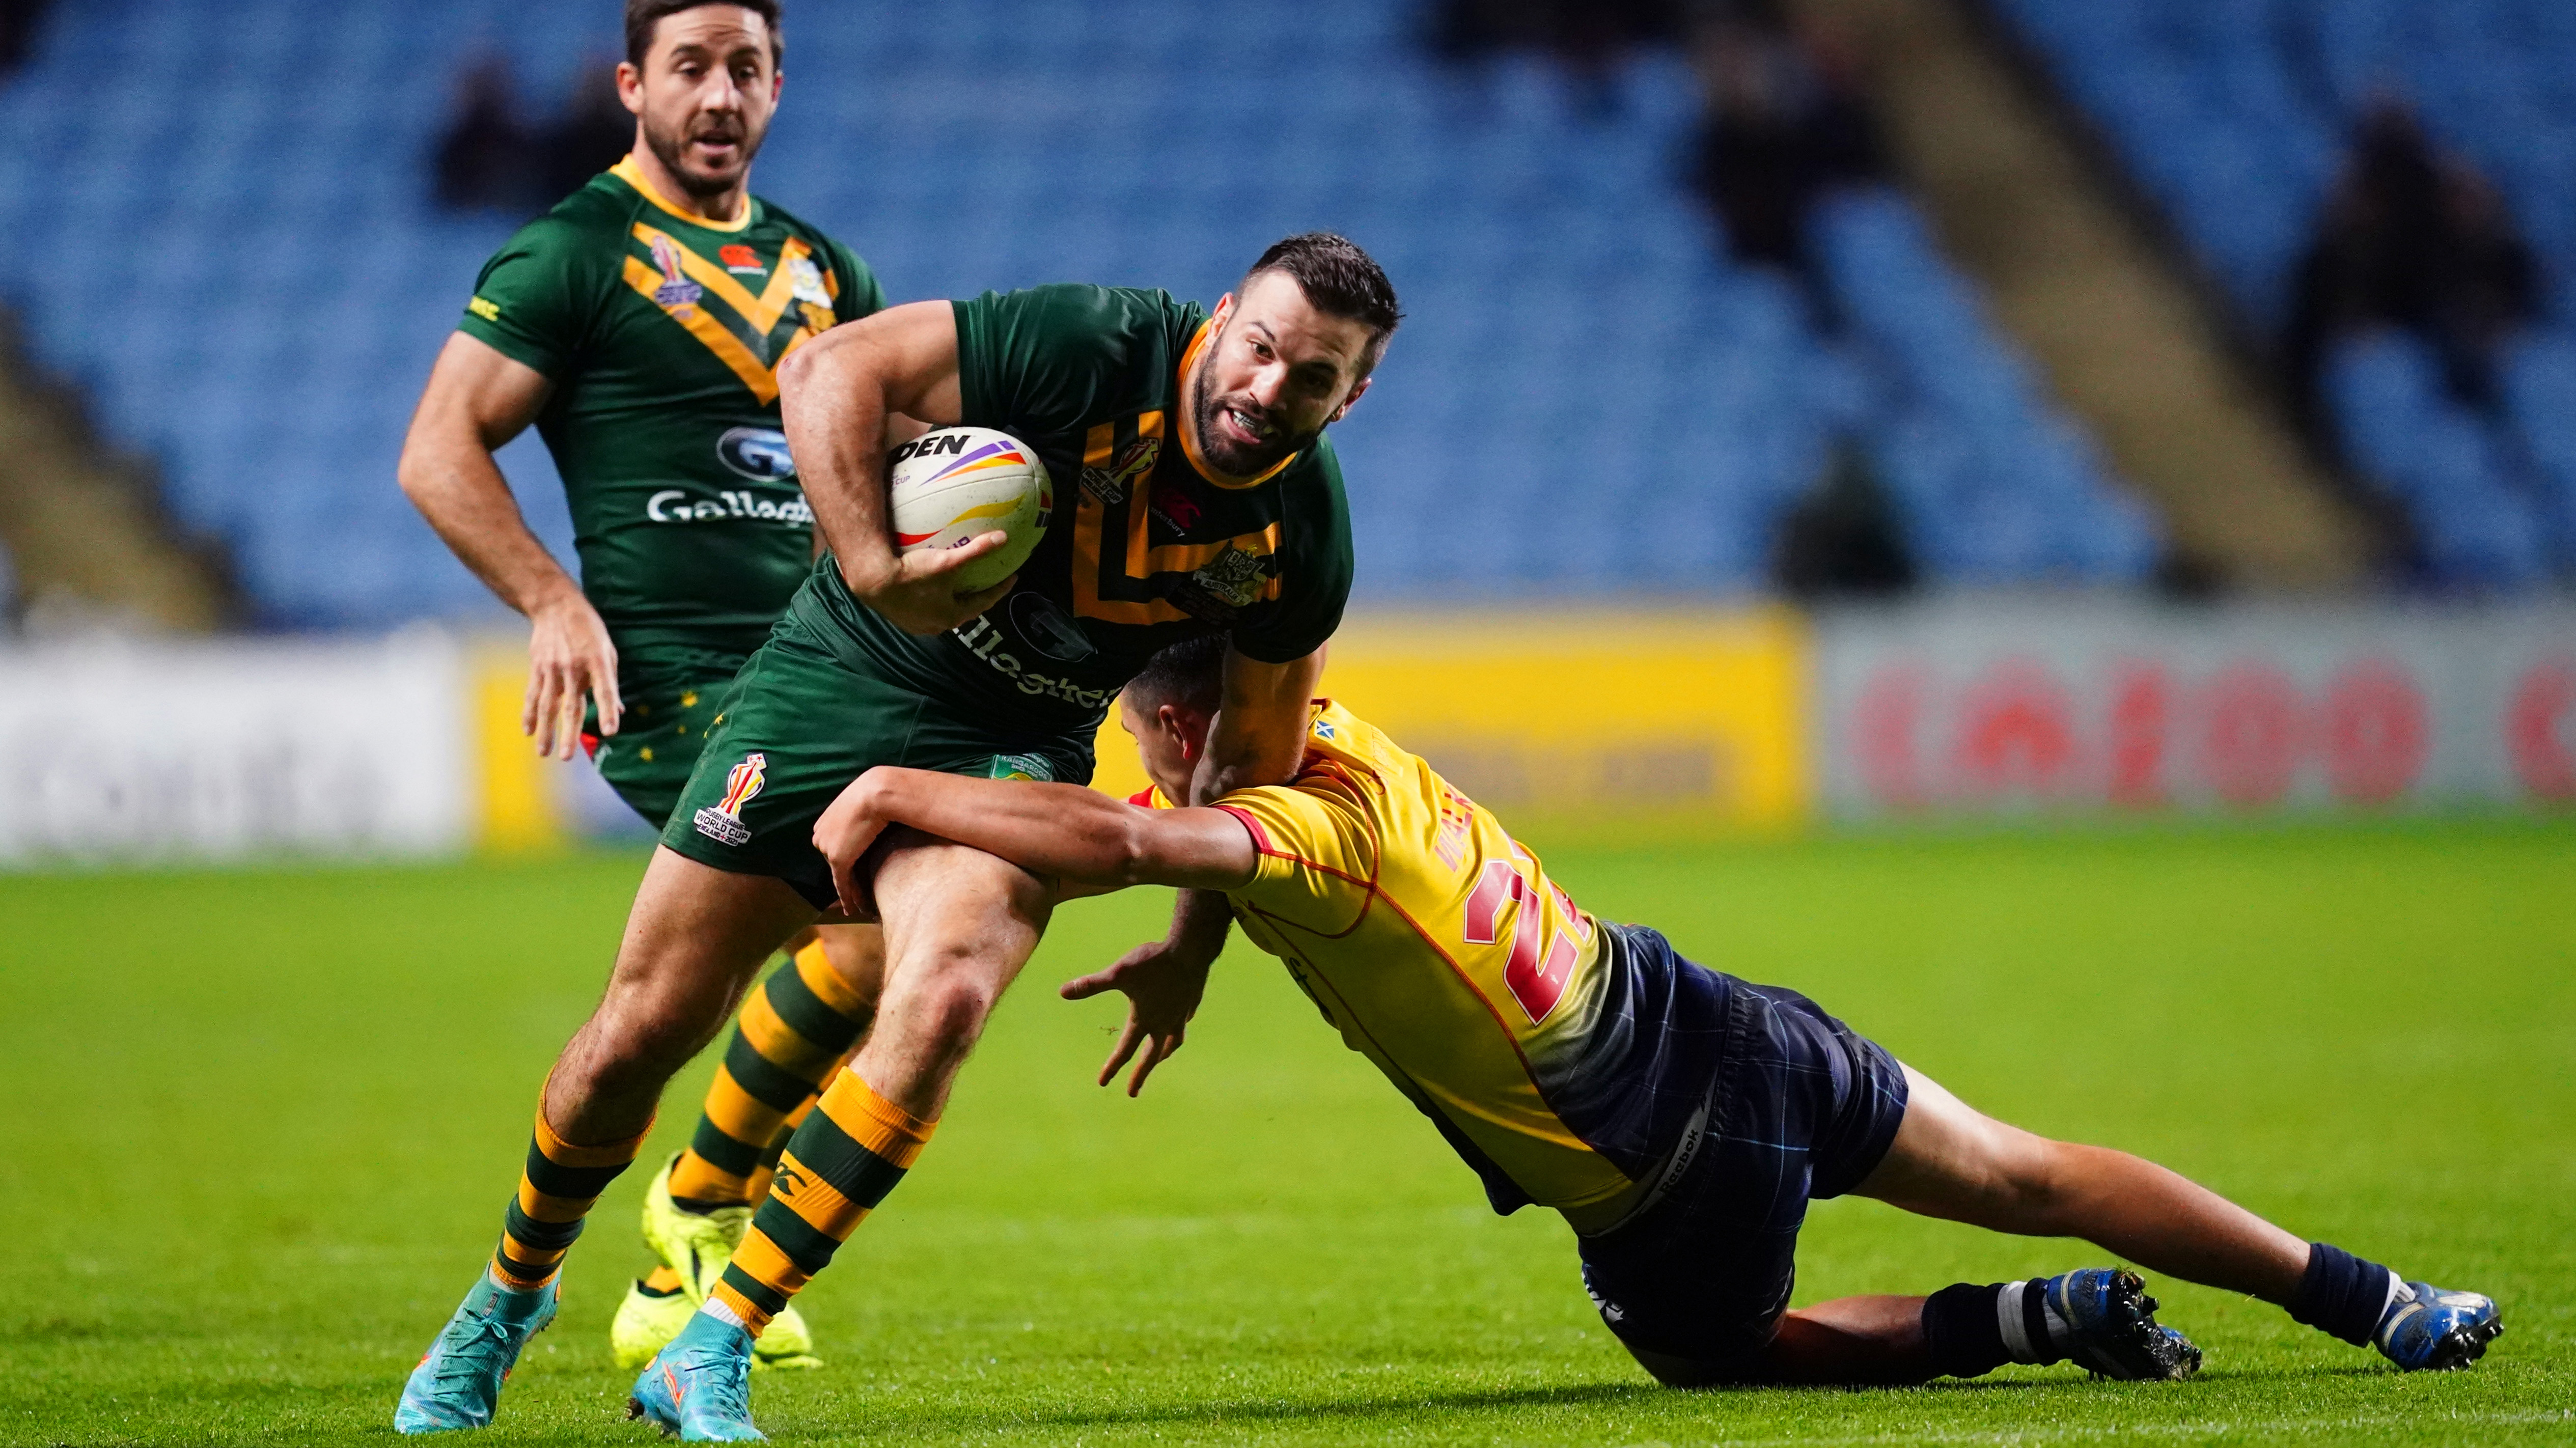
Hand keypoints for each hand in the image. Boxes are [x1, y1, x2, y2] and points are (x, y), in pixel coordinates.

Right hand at [524, 590, 620, 759]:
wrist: (555, 606)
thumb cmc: (588, 629)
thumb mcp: (608, 649)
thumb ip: (611, 680)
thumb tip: (618, 710)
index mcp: (598, 662)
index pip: (606, 691)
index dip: (608, 711)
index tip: (610, 731)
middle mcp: (574, 668)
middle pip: (571, 706)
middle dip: (568, 734)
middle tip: (567, 757)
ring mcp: (553, 669)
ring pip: (548, 705)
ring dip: (546, 731)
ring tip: (544, 753)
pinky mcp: (537, 668)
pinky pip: (532, 695)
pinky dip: (529, 714)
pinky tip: (528, 731)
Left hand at [813, 773, 891, 918]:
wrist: (876, 792)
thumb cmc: (875, 792)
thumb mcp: (862, 802)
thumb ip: (860, 815)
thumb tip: (872, 820)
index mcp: (824, 822)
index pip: (834, 847)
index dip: (844, 862)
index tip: (851, 874)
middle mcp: (821, 835)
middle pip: (836, 862)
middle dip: (846, 879)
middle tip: (856, 895)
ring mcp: (828, 847)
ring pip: (840, 874)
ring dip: (851, 891)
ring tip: (859, 905)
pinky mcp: (838, 859)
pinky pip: (842, 883)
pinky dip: (847, 897)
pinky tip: (852, 909)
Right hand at [842, 533, 1016, 634]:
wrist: (873, 581)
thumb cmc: (912, 574)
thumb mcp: (948, 561)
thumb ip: (977, 550)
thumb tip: (1003, 538)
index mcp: (951, 616)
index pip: (984, 602)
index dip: (999, 589)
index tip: (1011, 577)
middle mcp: (936, 626)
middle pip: (965, 609)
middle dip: (977, 596)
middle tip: (988, 582)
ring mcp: (917, 624)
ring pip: (943, 611)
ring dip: (953, 599)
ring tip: (959, 585)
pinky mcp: (902, 618)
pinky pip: (925, 608)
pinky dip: (934, 598)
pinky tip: (930, 586)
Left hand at [1059, 933, 1216, 1096]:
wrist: (1190, 949)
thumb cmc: (1154, 962)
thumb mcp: (1118, 973)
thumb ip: (1092, 985)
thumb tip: (1062, 992)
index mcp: (1144, 1020)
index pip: (1125, 1050)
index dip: (1112, 1067)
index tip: (1102, 1082)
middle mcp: (1164, 1023)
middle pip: (1152, 1056)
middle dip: (1140, 1075)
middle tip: (1133, 1092)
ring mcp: (1181, 1014)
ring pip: (1174, 1041)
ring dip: (1164, 1053)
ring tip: (1161, 1058)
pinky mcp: (1191, 1000)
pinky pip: (1184, 1021)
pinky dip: (1179, 1027)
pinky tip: (1178, 1021)